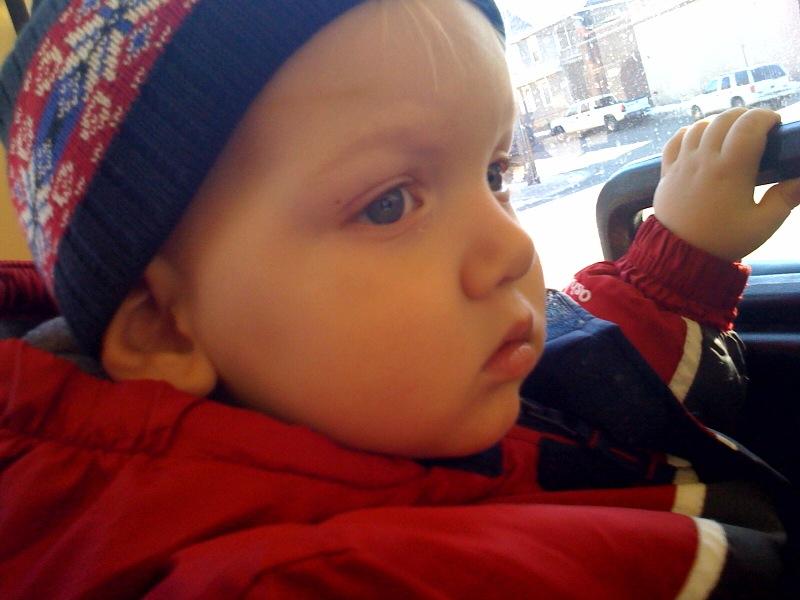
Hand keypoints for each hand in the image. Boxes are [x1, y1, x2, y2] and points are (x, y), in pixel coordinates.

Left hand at [654, 107, 799, 260]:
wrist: (678, 256)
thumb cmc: (723, 240)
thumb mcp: (762, 224)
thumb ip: (786, 198)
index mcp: (730, 168)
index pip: (748, 124)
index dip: (765, 116)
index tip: (775, 125)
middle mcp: (703, 160)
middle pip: (724, 119)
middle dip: (745, 116)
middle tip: (758, 128)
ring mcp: (681, 164)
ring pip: (699, 126)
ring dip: (719, 122)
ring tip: (732, 133)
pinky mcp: (666, 172)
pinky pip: (675, 140)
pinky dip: (690, 132)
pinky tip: (701, 138)